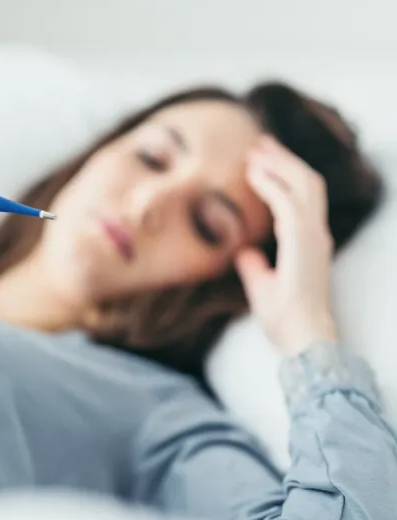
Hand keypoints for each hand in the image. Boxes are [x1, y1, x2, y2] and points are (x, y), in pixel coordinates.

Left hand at [235, 136, 337, 356]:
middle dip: (284, 159)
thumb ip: (255, 267)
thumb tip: (243, 253)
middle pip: (307, 182)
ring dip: (279, 164)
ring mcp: (313, 236)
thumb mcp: (263, 287)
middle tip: (260, 142)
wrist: (300, 337)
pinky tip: (253, 173)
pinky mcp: (304, 242)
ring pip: (303, 184)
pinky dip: (271, 184)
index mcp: (310, 243)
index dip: (285, 174)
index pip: (302, 197)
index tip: (262, 159)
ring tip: (256, 150)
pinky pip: (288, 203)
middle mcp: (316, 234)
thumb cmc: (285, 319)